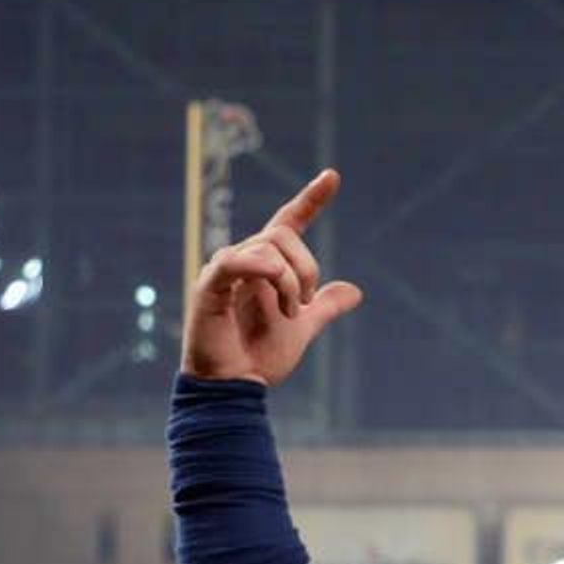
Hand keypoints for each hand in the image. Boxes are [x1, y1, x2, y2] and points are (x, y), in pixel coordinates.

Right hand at [181, 169, 362, 386]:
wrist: (237, 386)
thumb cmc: (260, 357)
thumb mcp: (303, 328)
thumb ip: (324, 307)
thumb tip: (354, 291)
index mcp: (265, 266)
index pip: (288, 223)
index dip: (310, 200)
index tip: (332, 176)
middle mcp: (244, 260)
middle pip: (283, 234)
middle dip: (306, 268)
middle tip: (305, 304)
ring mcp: (224, 270)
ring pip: (267, 248)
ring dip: (289, 281)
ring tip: (290, 312)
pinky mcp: (209, 285)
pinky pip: (235, 260)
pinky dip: (260, 269)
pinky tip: (274, 287)